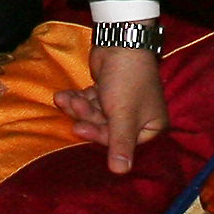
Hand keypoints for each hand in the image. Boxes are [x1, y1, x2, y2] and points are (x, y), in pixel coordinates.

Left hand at [55, 44, 173, 174]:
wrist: (119, 40)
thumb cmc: (128, 80)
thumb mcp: (124, 115)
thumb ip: (120, 144)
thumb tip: (120, 173)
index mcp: (150, 126)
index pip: (123, 144)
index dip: (100, 136)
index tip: (81, 128)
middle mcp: (138, 118)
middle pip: (106, 130)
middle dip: (86, 118)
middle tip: (73, 108)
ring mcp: (121, 106)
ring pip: (95, 116)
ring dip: (78, 108)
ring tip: (65, 98)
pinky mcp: (107, 94)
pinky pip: (91, 104)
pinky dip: (78, 99)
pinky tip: (63, 95)